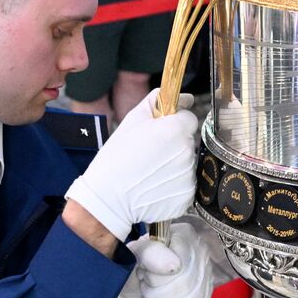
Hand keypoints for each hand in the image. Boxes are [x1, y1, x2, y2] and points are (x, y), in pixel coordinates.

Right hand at [65, 88, 198, 242]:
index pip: (190, 119)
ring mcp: (188, 177)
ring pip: (188, 164)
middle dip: (174, 145)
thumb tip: (186, 98)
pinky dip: (174, 186)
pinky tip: (155, 186)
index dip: (174, 124)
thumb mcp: (132, 121)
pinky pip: (186, 186)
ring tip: (151, 172)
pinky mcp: (187, 197)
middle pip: (189, 142)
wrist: (108, 199)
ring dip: (174, 166)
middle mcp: (186, 152)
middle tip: (151, 155)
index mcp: (175, 130)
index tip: (160, 133)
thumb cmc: (116, 159)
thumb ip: (159, 102)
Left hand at [111, 222, 214, 297]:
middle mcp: (202, 255)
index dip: (154, 277)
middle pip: (184, 287)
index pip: (178, 267)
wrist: (138, 274)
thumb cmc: (138, 260)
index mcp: (186, 236)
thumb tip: (174, 266)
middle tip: (145, 285)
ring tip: (150, 296)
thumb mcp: (136, 251)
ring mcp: (206, 279)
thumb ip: (151, 253)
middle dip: (154, 293)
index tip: (143, 272)